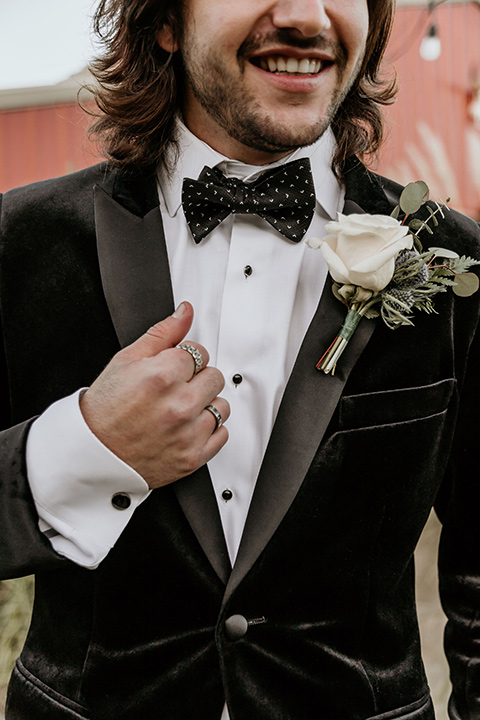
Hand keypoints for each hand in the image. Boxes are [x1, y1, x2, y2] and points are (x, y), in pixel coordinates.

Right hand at [80, 302, 228, 488]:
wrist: (94, 454)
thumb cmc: (104, 410)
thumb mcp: (126, 361)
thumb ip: (162, 333)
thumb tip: (185, 312)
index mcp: (162, 377)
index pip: (199, 352)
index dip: (184, 359)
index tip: (171, 369)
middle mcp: (179, 405)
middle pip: (215, 377)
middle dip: (197, 379)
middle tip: (173, 390)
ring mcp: (187, 433)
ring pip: (222, 406)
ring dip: (205, 405)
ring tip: (179, 410)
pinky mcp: (193, 457)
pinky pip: (222, 434)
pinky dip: (208, 431)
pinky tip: (185, 428)